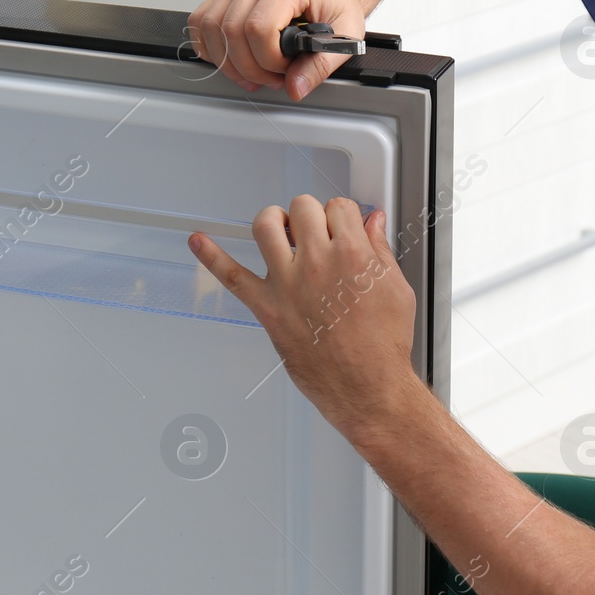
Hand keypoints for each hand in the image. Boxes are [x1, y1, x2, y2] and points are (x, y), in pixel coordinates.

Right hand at [186, 0, 367, 99]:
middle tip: (273, 76)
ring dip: (228, 61)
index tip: (286, 69)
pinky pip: (202, 21)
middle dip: (250, 67)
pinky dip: (210, 47)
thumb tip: (295, 87)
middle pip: (230, 31)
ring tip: (255, 71)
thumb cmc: (337, 3)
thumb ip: (320, 66)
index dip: (268, 60)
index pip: (258, 27)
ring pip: (210, 27)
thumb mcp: (345, 36)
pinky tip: (232, 59)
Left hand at [187, 194, 421, 433]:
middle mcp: (317, 263)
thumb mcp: (395, 289)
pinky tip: (199, 242)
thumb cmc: (383, 345)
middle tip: (315, 233)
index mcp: (353, 254)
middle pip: (302, 208)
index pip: (339, 207)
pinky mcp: (268, 308)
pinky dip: (211, 256)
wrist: (367, 387)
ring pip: (265, 226)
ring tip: (280, 230)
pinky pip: (232, 277)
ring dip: (272, 220)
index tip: (342, 226)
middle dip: (310, 215)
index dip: (341, 215)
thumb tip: (373, 223)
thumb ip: (380, 249)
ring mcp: (288, 284)